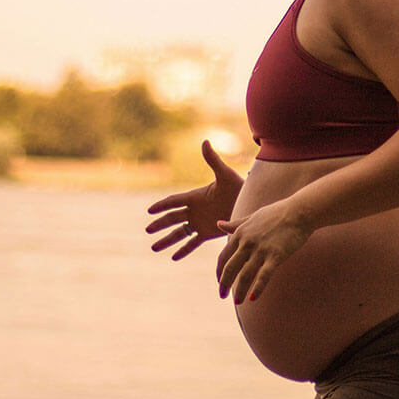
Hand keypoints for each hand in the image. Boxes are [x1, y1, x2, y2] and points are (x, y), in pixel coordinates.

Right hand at [144, 141, 243, 259]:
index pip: (174, 202)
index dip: (161, 206)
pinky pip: (193, 243)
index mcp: (195, 196)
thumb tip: (205, 141)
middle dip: (160, 224)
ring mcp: (200, 223)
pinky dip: (184, 250)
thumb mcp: (225, 174)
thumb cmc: (238, 186)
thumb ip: (213, 160)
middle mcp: (194, 210)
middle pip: (173, 218)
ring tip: (154, 248)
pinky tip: (173, 257)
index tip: (150, 210)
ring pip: (179, 233)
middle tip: (148, 229)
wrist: (250, 203)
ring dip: (167, 240)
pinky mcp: (208, 233)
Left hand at [215, 201, 310, 303]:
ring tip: (237, 302)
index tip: (220, 282)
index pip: (224, 257)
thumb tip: (218, 224)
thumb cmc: (277, 213)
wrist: (299, 212)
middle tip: (222, 296)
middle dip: (224, 284)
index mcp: (240, 233)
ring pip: (245, 275)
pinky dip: (258, 288)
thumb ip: (235, 224)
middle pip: (230, 268)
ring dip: (239, 291)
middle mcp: (247, 242)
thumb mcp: (252, 217)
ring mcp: (261, 250)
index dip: (219, 272)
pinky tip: (253, 298)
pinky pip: (264, 276)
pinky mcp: (276, 256)